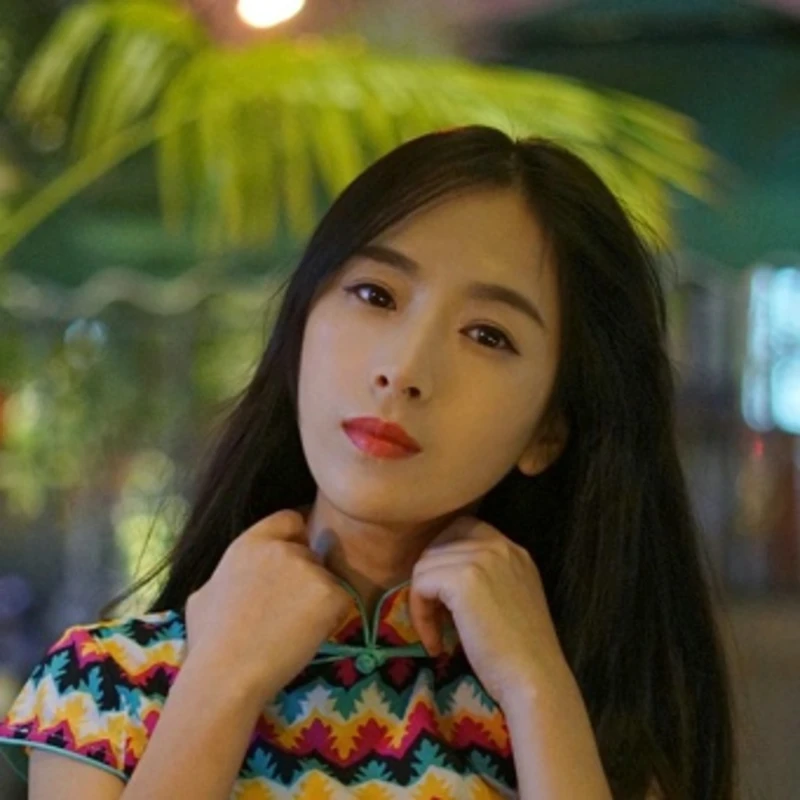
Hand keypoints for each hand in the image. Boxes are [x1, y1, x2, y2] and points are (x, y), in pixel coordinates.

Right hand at [185, 509, 352, 703]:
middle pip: (310, 554)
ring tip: (293, 630)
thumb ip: (227, 576)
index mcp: (250, 543)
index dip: (294, 539)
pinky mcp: (330, 592)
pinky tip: (307, 638)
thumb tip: (228, 581)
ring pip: (326, 579)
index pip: (289, 520)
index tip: (292, 564)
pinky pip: (341, 602)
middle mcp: (282, 548)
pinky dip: (331, 619)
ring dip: (317, 600)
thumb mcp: (204, 595)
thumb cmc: (209, 642)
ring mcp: (308, 568)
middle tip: (288, 611)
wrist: (226, 674)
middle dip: (305, 578)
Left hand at [409, 516, 568, 709]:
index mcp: (513, 550)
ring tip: (437, 635)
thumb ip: (485, 578)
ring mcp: (482, 557)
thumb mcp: (509, 600)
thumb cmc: (520, 653)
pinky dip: (420, 615)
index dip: (445, 559)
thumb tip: (442, 577)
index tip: (444, 597)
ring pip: (426, 564)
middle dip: (429, 578)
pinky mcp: (463, 578)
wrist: (534, 679)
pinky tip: (436, 643)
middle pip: (440, 543)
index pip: (463, 528)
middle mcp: (500, 545)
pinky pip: (421, 585)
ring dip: (422, 602)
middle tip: (435, 616)